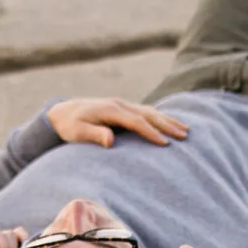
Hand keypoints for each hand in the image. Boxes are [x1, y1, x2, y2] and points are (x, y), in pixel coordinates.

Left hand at [47, 97, 189, 148]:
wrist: (61, 112)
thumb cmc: (69, 126)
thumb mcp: (77, 132)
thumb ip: (94, 135)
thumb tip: (111, 140)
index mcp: (110, 110)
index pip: (136, 122)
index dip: (151, 132)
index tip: (165, 143)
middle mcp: (119, 104)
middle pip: (148, 114)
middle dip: (167, 124)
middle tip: (184, 135)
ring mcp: (122, 104)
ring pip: (150, 111)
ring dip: (168, 120)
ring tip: (186, 129)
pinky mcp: (123, 107)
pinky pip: (146, 112)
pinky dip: (160, 117)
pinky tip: (171, 123)